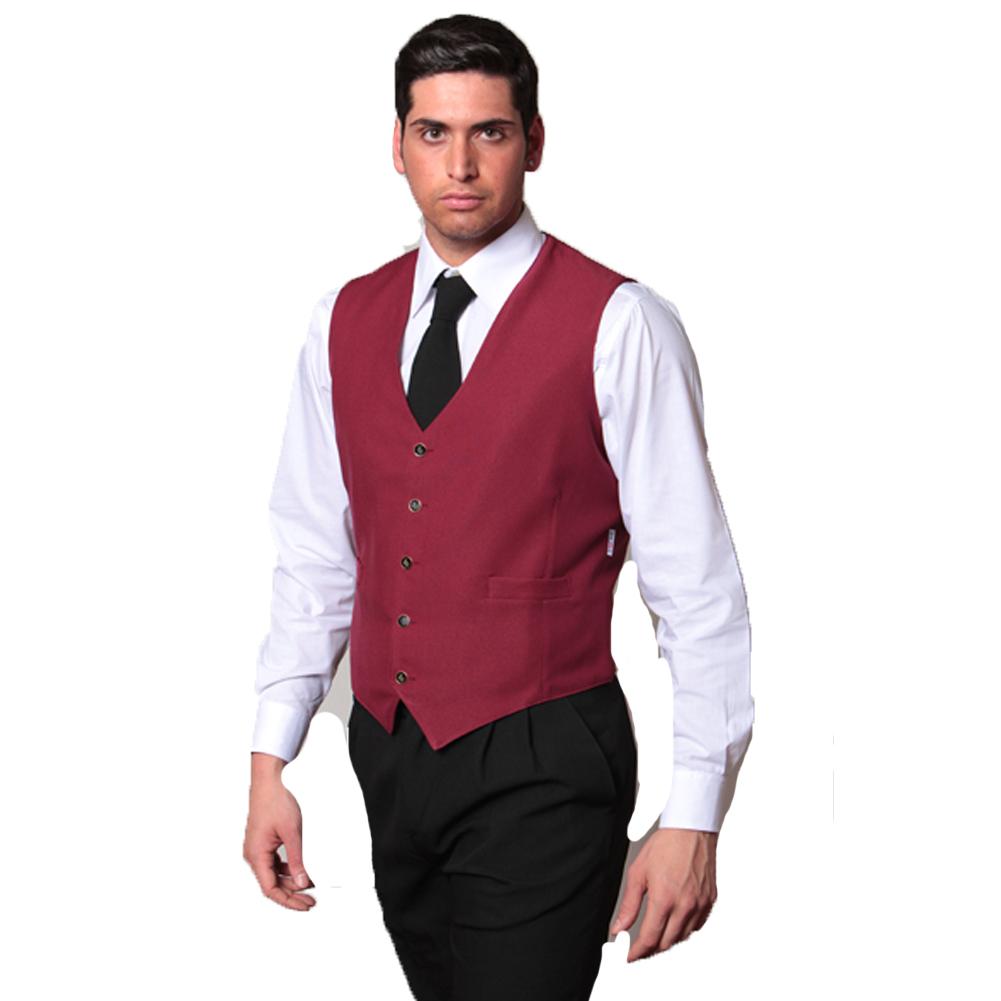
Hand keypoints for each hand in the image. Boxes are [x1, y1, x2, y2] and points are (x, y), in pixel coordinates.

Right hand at [243, 768, 315, 910]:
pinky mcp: (263, 842)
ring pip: (274, 873)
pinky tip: (302, 869)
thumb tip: (302, 882)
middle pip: (272, 883)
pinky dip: (288, 868)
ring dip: (291, 880)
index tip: (304, 905)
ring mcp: (258, 848)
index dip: (288, 901)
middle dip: (292, 893)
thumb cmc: (276, 802)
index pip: (270, 889)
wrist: (268, 781)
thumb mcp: (292, 832)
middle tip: (312, 899)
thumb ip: (297, 859)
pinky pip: (275, 862)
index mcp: (256, 855)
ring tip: (310, 884)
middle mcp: (254, 855)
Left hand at [609, 827, 717, 960]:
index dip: (637, 952)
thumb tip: (618, 927)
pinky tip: (674, 924)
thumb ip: (629, 904)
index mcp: (665, 899)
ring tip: (654, 937)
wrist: (691, 829)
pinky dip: (684, 930)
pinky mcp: (710, 901)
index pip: (650, 939)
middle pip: (667, 943)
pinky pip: (697, 926)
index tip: (629, 956)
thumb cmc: (665, 845)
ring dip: (667, 941)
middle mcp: (685, 906)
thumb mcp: (638, 873)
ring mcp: (700, 905)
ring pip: (682, 937)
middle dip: (651, 950)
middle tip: (638, 949)